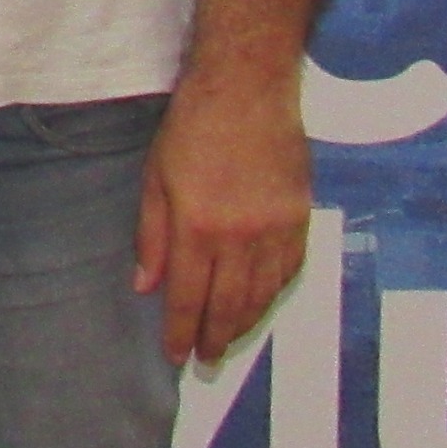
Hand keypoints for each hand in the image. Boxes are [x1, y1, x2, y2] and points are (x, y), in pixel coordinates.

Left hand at [134, 73, 313, 364]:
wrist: (248, 87)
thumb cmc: (193, 126)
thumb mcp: (154, 177)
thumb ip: (150, 235)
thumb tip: (146, 285)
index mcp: (196, 227)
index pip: (187, 296)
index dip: (180, 331)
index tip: (175, 355)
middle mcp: (239, 236)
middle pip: (228, 304)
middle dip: (215, 338)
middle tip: (206, 360)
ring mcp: (275, 229)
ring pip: (262, 294)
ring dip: (246, 323)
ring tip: (230, 340)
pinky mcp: (300, 217)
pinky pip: (289, 270)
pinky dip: (274, 294)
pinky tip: (261, 303)